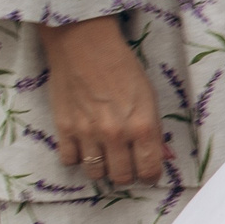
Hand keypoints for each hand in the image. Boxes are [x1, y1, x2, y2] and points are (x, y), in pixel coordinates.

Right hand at [40, 16, 167, 186]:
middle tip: (127, 167)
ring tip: (106, 158)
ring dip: (102, 169)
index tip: (149, 175)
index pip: (150, 169)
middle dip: (127, 175)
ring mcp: (87, 134)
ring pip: (95, 173)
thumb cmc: (124, 67)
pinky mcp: (64, 129)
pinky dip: (77, 158)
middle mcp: (115, 135)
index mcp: (143, 126)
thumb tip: (161, 155)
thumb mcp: (150, 97)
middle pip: (121, 177)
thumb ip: (153, 129)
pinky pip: (70, 160)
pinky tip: (84, 147)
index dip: (151, 176)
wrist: (85, 46)